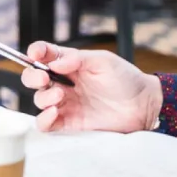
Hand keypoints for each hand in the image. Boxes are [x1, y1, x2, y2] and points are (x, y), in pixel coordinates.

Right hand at [20, 42, 161, 133]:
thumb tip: (54, 63)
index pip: (45, 55)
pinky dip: (43, 119)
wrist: (144, 106)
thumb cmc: (126, 79)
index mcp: (70, 64)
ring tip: (61, 95)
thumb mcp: (103, 61)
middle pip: (34, 78)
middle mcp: (64, 83)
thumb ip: (77, 59)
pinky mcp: (71, 123)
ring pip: (38, 100)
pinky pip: (46, 124)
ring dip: (43, 96)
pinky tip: (54, 112)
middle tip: (44, 78)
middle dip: (32, 76)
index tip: (35, 54)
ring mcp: (66, 104)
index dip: (36, 52)